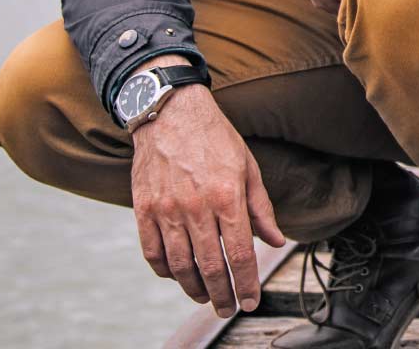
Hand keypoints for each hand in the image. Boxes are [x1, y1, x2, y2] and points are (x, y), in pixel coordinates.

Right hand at [128, 57, 285, 317]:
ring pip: (179, 265)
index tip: (250, 301)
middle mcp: (196, 206)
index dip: (246, 285)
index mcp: (226, 197)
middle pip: (210, 267)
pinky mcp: (143, 207)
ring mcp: (166, 208)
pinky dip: (164, 270)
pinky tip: (175, 274)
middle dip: (221, 295)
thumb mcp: (247, 166)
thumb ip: (261, 208)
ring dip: (193, 288)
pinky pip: (152, 251)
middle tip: (226, 308)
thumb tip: (274, 241)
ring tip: (204, 296)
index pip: (239, 255)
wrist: (169, 110)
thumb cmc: (213, 136)